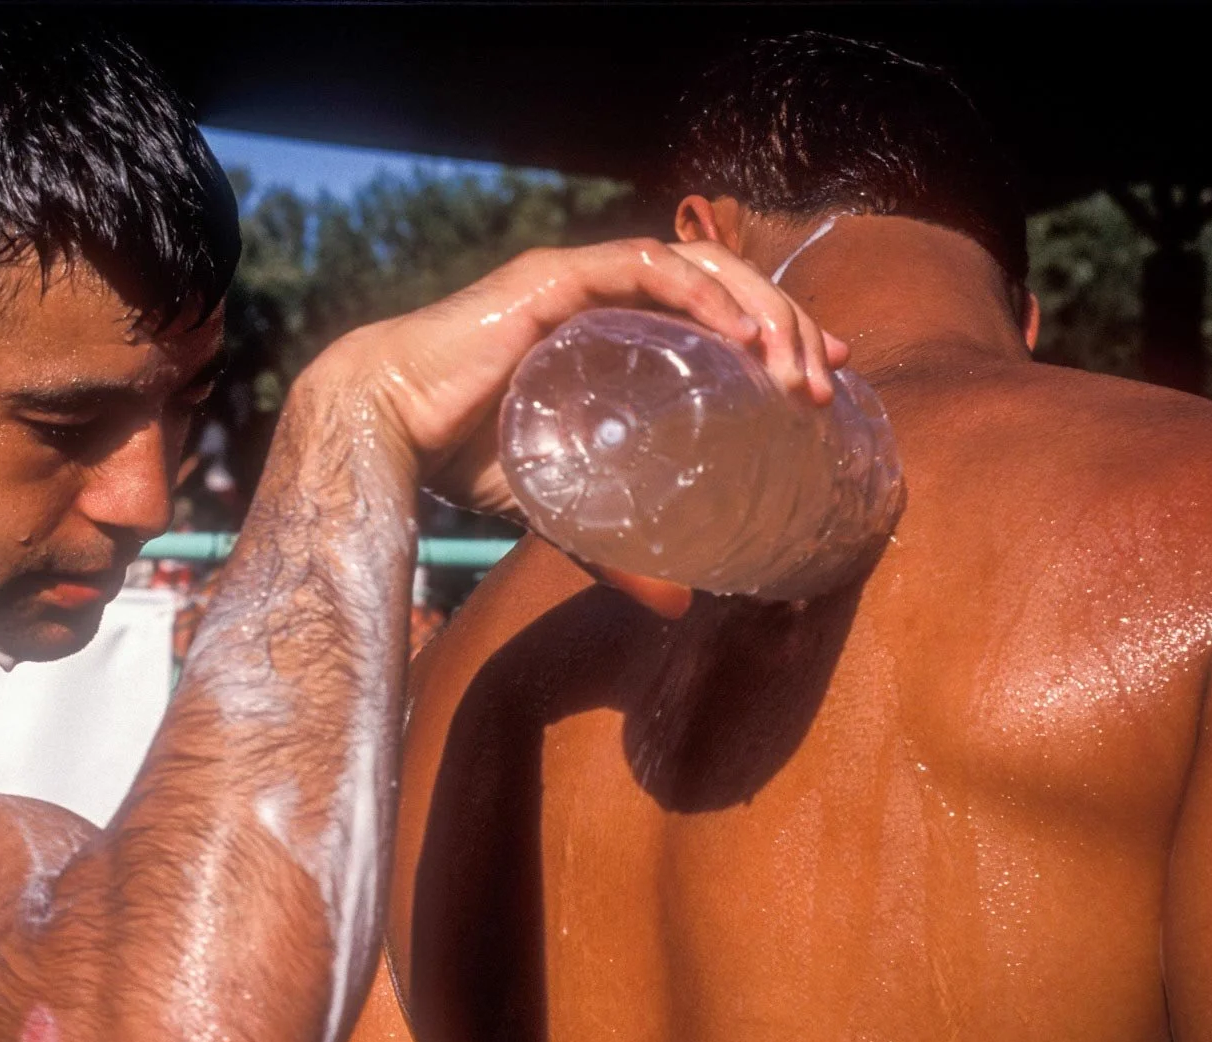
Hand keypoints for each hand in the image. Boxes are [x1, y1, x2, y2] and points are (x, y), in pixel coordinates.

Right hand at [303, 237, 848, 516]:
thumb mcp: (561, 505)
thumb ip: (613, 548)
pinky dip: (699, 293)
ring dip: (757, 308)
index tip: (824, 375)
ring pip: (697, 264)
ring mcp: (582, 278)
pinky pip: (644, 265)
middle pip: (723, 283)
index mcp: (614, 329)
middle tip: (824, 384)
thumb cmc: (463, 456)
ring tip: (792, 367)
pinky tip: (737, 332)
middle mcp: (606, 292)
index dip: (780, 333)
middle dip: (787, 325)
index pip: (718, 311)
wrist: (386, 429)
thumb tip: (675, 608)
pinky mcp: (554, 279)